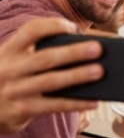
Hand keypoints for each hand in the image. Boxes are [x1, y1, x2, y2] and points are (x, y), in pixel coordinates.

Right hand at [0, 18, 103, 134]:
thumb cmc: (10, 80)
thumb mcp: (14, 63)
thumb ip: (37, 55)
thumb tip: (83, 54)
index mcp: (8, 51)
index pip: (30, 31)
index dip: (53, 26)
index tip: (73, 27)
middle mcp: (8, 69)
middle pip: (46, 57)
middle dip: (74, 52)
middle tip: (98, 48)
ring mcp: (14, 91)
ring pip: (51, 81)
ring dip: (78, 76)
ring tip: (100, 71)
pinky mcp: (20, 110)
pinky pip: (53, 105)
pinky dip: (76, 103)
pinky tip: (94, 101)